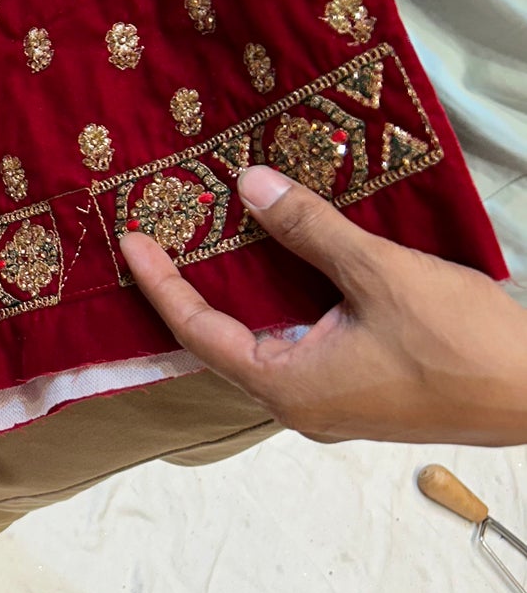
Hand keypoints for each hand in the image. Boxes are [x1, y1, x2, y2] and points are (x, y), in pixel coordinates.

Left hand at [121, 166, 526, 444]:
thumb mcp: (379, 273)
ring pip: (264, 347)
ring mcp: (333, 405)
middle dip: (189, 293)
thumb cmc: (462, 343)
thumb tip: (249, 186)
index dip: (162, 286)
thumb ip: (310, 230)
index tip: (132, 241)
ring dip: (235, 301)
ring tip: (205, 251)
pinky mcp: (363, 394)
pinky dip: (278, 309)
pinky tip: (279, 273)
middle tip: (160, 240)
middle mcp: (301, 406)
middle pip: (224, 346)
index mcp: (291, 387)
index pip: (201, 333)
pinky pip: (300, 349)